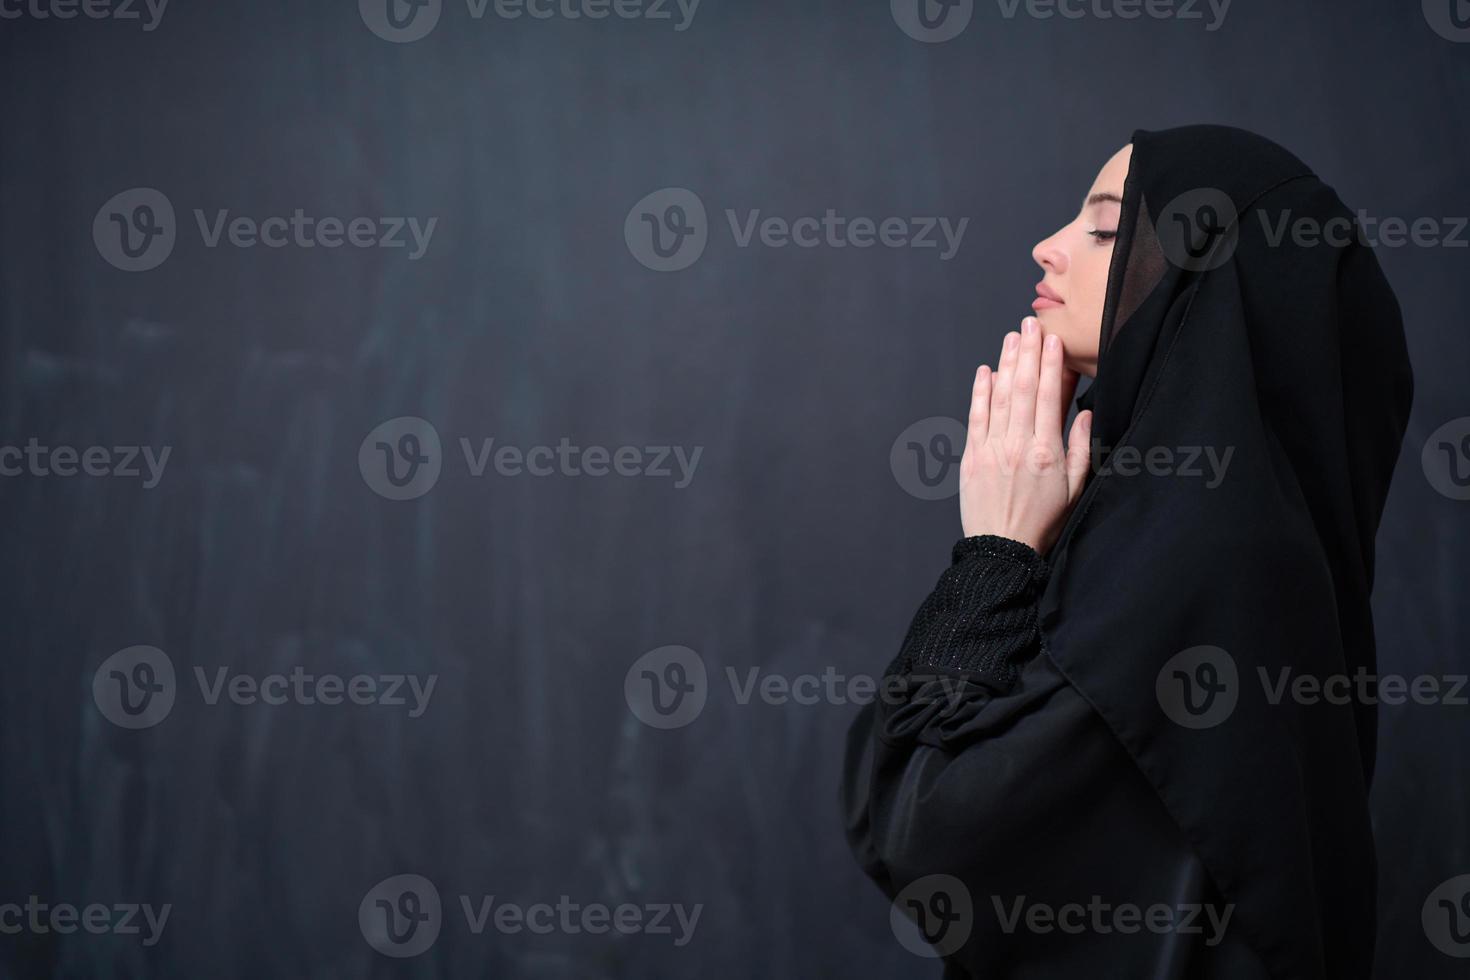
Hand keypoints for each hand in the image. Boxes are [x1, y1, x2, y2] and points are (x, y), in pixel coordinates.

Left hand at [958, 317, 1091, 554]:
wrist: (1002, 551)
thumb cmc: (1044, 523)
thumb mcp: (1076, 490)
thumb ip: (1082, 450)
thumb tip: (1085, 414)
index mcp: (1047, 453)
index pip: (1048, 397)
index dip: (1051, 365)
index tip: (1053, 340)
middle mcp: (1018, 446)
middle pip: (1023, 389)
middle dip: (1028, 353)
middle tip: (1031, 324)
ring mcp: (992, 450)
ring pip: (999, 397)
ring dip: (1005, 363)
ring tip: (1012, 337)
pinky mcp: (972, 458)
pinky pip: (976, 417)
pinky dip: (980, 392)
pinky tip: (985, 371)